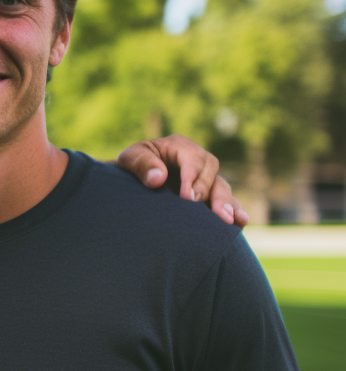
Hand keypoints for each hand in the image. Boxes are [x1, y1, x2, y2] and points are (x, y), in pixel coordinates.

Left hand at [116, 135, 248, 226]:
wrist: (131, 179)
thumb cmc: (131, 165)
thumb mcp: (130, 159)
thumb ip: (142, 164)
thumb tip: (157, 179)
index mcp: (179, 146)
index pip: (192, 159)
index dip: (192, 178)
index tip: (187, 198)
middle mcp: (197, 160)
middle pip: (211, 172)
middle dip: (210, 192)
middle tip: (211, 212)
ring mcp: (205, 178)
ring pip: (221, 187)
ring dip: (227, 203)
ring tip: (231, 220)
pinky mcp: (209, 194)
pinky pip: (227, 201)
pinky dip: (234, 210)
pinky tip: (240, 223)